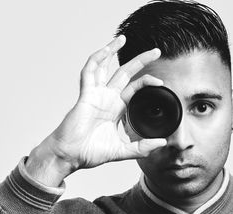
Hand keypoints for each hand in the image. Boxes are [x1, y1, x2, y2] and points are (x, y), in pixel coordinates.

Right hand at [26, 36, 166, 184]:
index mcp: (116, 108)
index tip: (161, 83)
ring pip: (105, 67)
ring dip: (112, 52)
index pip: (135, 88)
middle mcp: (107, 98)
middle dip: (140, 61)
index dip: (147, 82)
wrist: (70, 156)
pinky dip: (96, 60)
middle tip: (156, 51)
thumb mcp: (121, 150)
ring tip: (123, 38)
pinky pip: (89, 72)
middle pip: (125, 73)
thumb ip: (141, 148)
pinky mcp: (85, 95)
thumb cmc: (90, 152)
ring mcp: (95, 95)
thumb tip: (162, 143)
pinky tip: (104, 51)